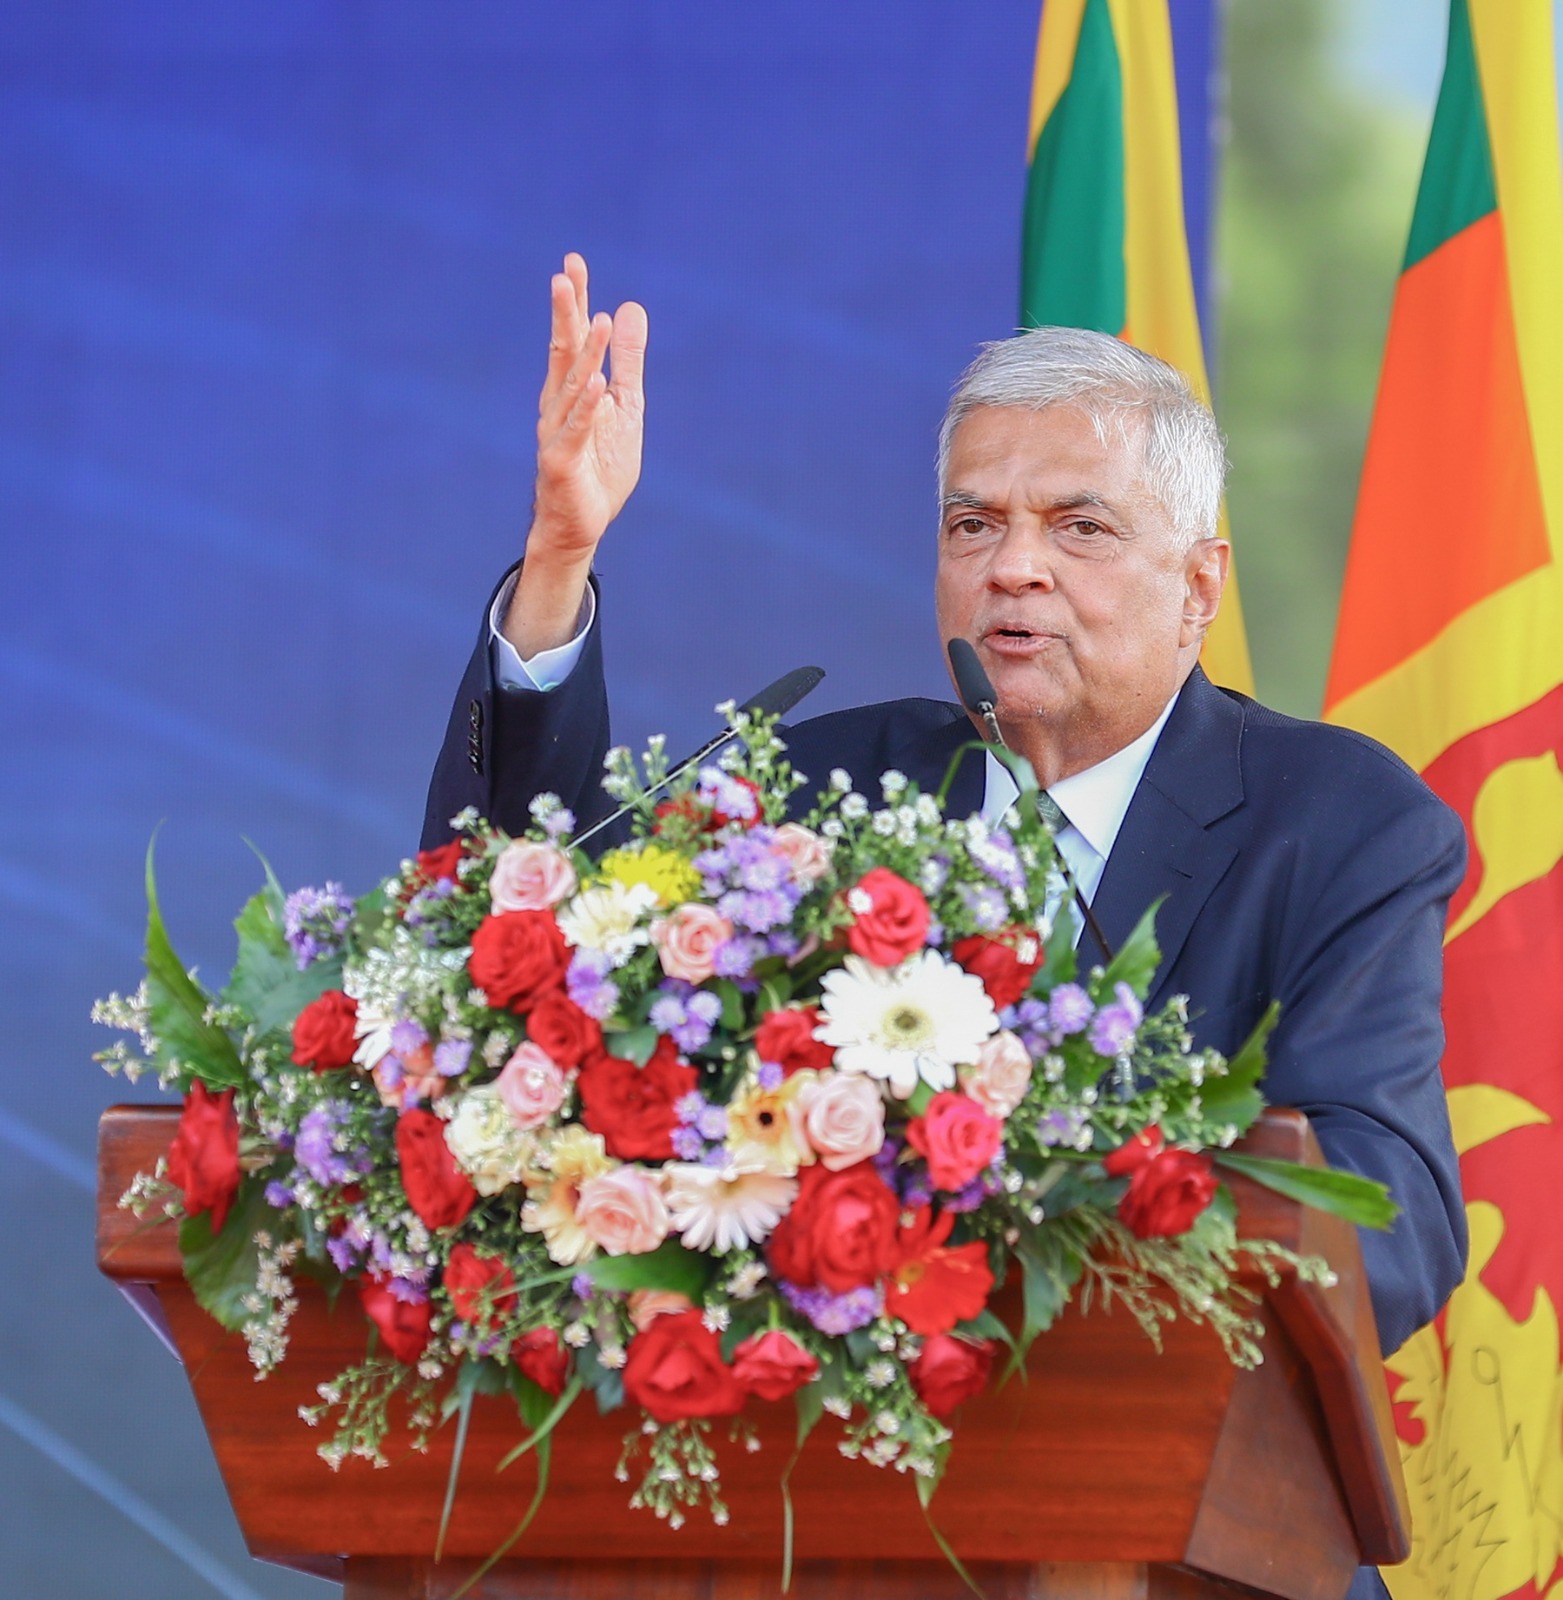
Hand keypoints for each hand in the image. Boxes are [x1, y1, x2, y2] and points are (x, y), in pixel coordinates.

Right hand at [507, 254, 647, 655]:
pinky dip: (587, 406)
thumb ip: (627, 362)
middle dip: (565, 314)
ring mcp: (556, 432)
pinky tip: (597, 381)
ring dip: (585, 353)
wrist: (580, 524)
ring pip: (571, 386)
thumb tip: (629, 308)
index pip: (572, 337)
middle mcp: (558, 404)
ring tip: (597, 318)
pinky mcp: (561, 461)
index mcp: (572, 389)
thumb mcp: (624, 407)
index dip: (574, 303)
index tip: (573, 262)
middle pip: (562, 352)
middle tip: (565, 274)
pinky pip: (576, 429)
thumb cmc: (598, 466)